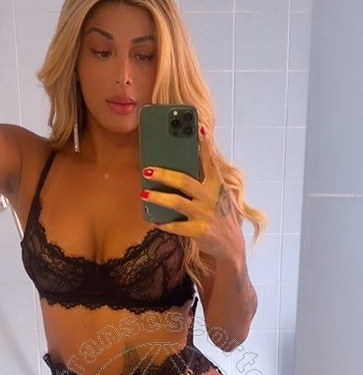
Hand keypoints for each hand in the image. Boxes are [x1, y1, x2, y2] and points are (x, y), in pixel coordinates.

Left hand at [140, 127, 244, 260]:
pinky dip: (165, 224)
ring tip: (144, 194)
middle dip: (164, 174)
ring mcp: (206, 214)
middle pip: (185, 181)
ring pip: (177, 202)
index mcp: (217, 186)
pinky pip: (177, 226)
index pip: (211, 162)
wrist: (231, 246)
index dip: (206, 145)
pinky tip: (155, 221)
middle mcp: (212, 197)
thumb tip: (180, 171)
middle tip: (147, 170)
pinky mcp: (200, 231)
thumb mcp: (219, 197)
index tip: (199, 128)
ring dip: (158, 198)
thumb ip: (205, 183)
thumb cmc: (220, 217)